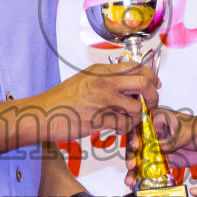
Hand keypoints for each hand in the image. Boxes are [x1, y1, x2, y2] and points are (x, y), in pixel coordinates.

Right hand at [37, 63, 159, 143]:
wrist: (41, 114)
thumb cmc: (61, 100)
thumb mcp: (85, 80)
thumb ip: (106, 80)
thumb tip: (128, 83)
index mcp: (102, 70)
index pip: (137, 66)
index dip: (151, 77)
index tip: (155, 85)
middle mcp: (105, 82)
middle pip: (143, 83)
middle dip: (152, 96)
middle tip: (150, 105)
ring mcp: (103, 100)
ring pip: (136, 107)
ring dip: (136, 117)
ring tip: (126, 120)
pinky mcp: (99, 119)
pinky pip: (124, 124)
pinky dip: (123, 129)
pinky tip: (114, 129)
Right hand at [124, 108, 196, 185]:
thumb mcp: (187, 133)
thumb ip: (173, 140)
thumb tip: (159, 147)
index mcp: (158, 119)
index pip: (140, 125)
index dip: (134, 135)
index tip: (135, 146)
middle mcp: (154, 133)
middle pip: (137, 143)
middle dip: (131, 155)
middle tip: (131, 166)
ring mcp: (156, 147)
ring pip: (140, 157)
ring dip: (134, 169)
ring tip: (129, 181)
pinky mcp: (161, 160)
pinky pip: (149, 168)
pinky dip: (142, 176)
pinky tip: (136, 184)